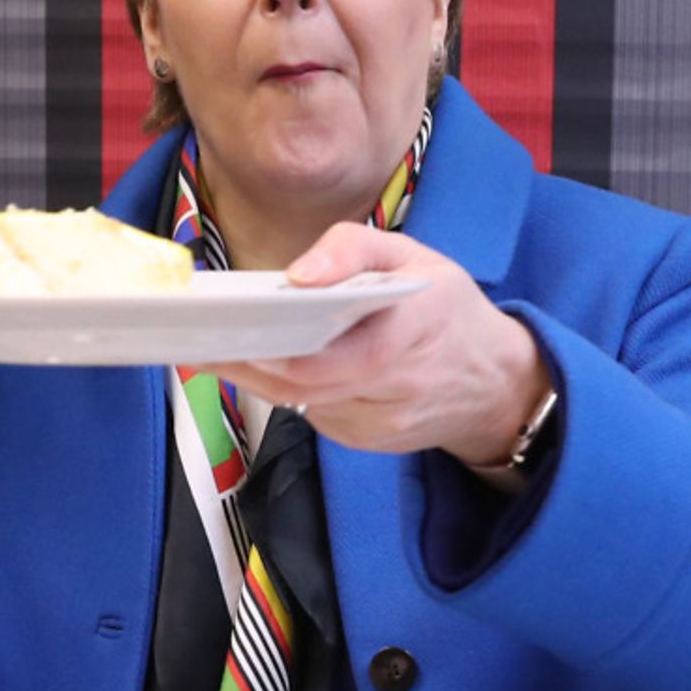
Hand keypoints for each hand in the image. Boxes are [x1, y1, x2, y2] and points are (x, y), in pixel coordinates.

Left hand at [200, 222, 549, 465]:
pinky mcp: (367, 442)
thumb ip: (352, 249)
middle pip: (302, 384)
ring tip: (215, 343)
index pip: (333, 354)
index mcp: (413, 331)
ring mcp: (381, 423)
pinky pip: (313, 415)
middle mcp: (398, 387)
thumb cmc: (445, 309)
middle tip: (195, 338)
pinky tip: (266, 363)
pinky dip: (288, 388)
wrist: (495, 382)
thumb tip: (298, 274)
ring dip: (257, 374)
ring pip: (300, 402)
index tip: (225, 330)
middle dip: (244, 361)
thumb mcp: (412, 256)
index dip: (274, 350)